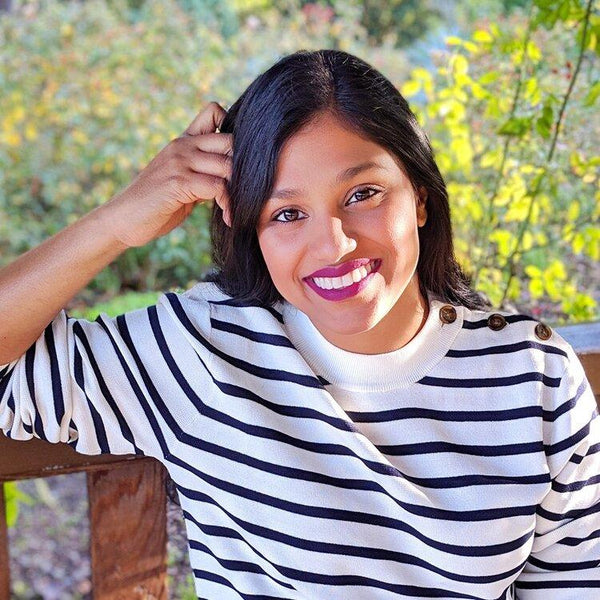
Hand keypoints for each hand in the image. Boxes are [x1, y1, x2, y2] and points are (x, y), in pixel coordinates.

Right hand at [102, 102, 232, 247]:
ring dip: (240, 191)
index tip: (242, 160)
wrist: (124, 219)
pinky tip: (228, 218)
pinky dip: (228, 204)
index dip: (235, 131)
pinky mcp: (178, 182)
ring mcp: (180, 161)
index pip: (215, 111)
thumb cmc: (156, 203)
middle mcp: (182, 145)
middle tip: (250, 191)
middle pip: (231, 142)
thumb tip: (234, 171)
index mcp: (183, 140)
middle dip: (246, 169)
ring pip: (228, 166)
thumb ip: (202, 169)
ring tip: (240, 209)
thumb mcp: (181, 179)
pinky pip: (218, 187)